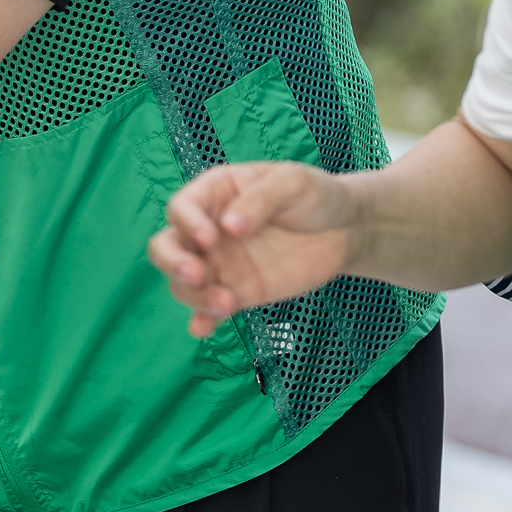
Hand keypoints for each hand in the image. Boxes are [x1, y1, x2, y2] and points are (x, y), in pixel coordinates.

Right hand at [148, 161, 359, 336]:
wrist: (344, 231)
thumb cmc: (315, 195)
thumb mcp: (293, 182)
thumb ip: (261, 199)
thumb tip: (229, 226)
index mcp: (214, 194)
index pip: (181, 208)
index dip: (188, 224)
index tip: (211, 239)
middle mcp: (207, 229)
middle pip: (166, 247)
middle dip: (173, 262)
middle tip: (196, 275)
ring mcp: (220, 263)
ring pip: (183, 283)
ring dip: (194, 296)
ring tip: (227, 303)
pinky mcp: (237, 291)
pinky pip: (210, 310)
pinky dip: (202, 320)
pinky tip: (203, 329)